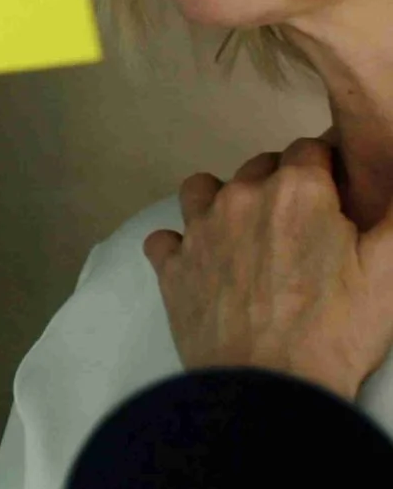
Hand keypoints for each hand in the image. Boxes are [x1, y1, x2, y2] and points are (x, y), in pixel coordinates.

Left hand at [145, 136, 392, 401]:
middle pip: (262, 167)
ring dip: (227, 201)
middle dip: (285, 183)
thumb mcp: (391, 270)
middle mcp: (240, 197)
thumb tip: (392, 172)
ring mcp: (198, 231)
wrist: (271, 388)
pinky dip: (182, 245)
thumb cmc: (339, 329)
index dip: (329, 164)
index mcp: (296, 191)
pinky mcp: (171, 267)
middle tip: (307, 222)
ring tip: (252, 233)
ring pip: (204, 190)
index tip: (340, 185)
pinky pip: (166, 238)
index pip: (311, 148)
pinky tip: (203, 263)